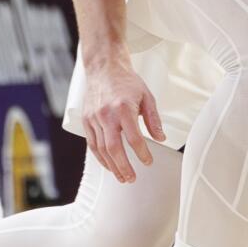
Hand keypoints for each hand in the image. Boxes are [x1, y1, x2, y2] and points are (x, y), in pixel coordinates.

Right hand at [80, 53, 165, 182]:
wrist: (104, 68)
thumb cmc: (126, 81)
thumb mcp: (147, 97)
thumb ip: (153, 119)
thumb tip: (161, 138)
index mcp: (124, 108)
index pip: (134, 138)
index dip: (142, 153)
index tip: (148, 162)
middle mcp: (106, 114)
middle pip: (114, 148)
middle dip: (123, 166)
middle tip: (132, 178)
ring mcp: (94, 118)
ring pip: (101, 149)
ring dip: (112, 166)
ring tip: (122, 176)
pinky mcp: (86, 120)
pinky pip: (92, 144)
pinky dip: (100, 157)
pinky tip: (109, 165)